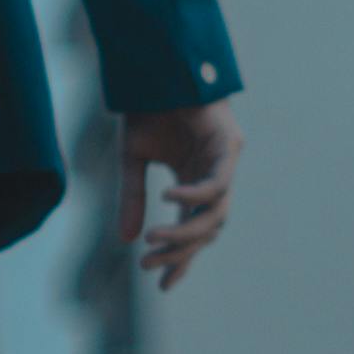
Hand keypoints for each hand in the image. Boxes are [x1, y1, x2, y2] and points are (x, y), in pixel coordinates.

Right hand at [117, 97, 240, 289]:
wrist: (157, 68)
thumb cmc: (147, 107)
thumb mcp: (132, 159)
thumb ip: (132, 197)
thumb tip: (125, 240)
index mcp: (194, 181)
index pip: (193, 229)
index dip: (181, 258)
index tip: (163, 284)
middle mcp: (213, 177)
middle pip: (206, 228)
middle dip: (179, 250)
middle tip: (148, 263)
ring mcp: (224, 163)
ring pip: (215, 213)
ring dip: (185, 231)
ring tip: (153, 238)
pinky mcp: (228, 147)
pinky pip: (216, 183)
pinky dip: (194, 196)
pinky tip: (167, 199)